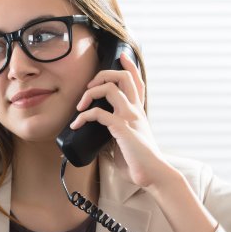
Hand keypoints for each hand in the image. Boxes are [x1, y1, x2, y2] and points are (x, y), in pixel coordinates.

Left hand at [68, 52, 167, 188]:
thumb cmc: (139, 162)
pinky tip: (77, 125)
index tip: (122, 56)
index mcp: (138, 112)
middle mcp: (135, 111)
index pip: (137, 82)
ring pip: (110, 88)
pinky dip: (84, 116)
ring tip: (80, 105)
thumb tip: (93, 138)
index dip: (130, 66)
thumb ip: (111, 136)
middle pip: (124, 77)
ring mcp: (130, 118)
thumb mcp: (124, 144)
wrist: (153, 175)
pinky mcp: (122, 128)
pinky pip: (99, 113)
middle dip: (103, 74)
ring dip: (90, 92)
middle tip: (89, 86)